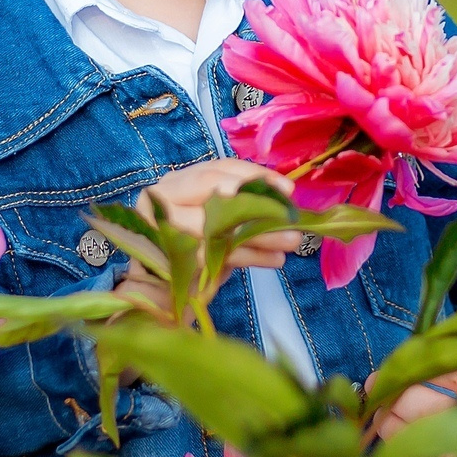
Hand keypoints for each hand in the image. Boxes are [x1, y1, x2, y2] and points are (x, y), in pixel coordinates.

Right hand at [118, 159, 301, 305]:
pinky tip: (275, 259)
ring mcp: (164, 226)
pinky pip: (220, 254)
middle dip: (259, 204)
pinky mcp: (173, 256)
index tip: (288, 188)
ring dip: (262, 234)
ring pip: (221, 225)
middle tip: (291, 217)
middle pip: (217, 194)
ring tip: (292, 241)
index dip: (255, 176)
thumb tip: (285, 197)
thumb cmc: (195, 246)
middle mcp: (163, 198)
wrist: (164, 287)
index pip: (219, 168)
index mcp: (176, 181)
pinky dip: (252, 256)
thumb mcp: (216, 218)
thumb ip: (240, 204)